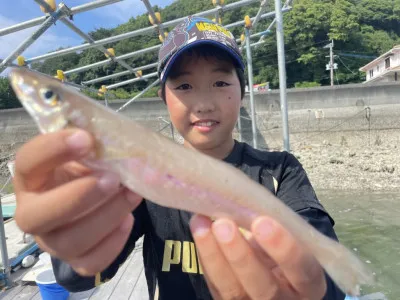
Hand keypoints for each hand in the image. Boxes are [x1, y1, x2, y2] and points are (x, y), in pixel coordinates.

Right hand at [14, 129, 142, 275]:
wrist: (93, 198)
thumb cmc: (88, 170)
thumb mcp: (87, 152)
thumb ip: (93, 144)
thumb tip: (116, 138)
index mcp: (32, 178)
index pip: (28, 162)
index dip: (54, 149)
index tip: (86, 138)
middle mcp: (34, 213)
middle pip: (37, 217)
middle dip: (78, 198)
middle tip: (113, 179)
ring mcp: (53, 241)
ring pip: (71, 241)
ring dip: (107, 216)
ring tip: (132, 194)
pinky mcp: (76, 259)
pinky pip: (91, 263)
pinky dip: (114, 243)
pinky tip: (128, 220)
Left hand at [190, 215, 326, 299]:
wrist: (268, 269)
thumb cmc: (281, 247)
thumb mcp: (287, 238)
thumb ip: (274, 226)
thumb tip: (244, 200)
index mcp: (307, 283)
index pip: (303, 271)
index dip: (284, 249)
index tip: (263, 222)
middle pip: (264, 288)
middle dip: (241, 256)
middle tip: (223, 225)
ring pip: (232, 291)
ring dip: (214, 256)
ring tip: (202, 225)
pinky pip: (215, 285)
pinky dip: (205, 257)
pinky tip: (199, 230)